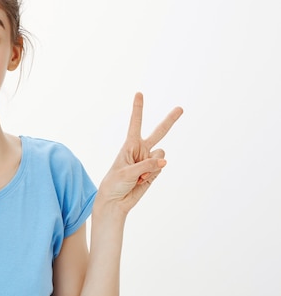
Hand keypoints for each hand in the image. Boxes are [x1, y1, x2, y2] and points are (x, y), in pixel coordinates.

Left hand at [96, 92, 182, 215]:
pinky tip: (142, 181)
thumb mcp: (126, 172)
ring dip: (152, 166)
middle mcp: (141, 149)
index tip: (139, 93)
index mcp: (129, 145)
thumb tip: (164, 161)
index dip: (138, 109)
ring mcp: (149, 160)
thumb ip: (146, 165)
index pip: (135, 124)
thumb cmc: (114, 183)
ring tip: (138, 176)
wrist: (116, 201)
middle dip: (170, 120)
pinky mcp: (154, 171)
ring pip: (161, 155)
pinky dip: (152, 175)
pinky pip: (160, 168)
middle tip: (181, 108)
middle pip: (159, 132)